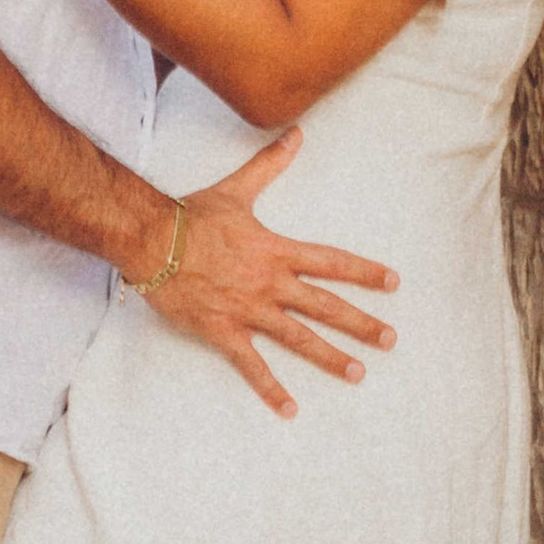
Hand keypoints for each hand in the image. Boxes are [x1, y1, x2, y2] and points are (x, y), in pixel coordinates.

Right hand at [142, 129, 399, 417]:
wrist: (150, 239)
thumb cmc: (191, 214)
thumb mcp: (237, 189)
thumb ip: (271, 164)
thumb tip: (296, 134)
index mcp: (276, 250)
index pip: (331, 262)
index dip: (364, 272)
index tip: (393, 283)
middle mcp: (269, 282)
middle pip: (325, 305)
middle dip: (361, 323)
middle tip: (391, 340)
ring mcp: (248, 309)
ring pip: (298, 338)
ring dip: (330, 357)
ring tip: (359, 373)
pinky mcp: (223, 330)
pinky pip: (251, 365)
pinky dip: (271, 389)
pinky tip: (291, 409)